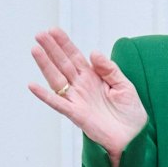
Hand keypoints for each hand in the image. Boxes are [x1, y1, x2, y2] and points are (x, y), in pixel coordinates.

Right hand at [28, 28, 147, 166]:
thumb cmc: (130, 112)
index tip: (53, 30)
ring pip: (57, 79)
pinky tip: (33, 85)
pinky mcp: (76, 114)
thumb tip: (93, 52)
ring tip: (35, 50)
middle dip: (51, 49)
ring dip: (45, 65)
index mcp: (93, 77)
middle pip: (63, 64)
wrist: (134, 136)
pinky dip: (45, 95)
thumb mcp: (124, 85)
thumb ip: (109, 69)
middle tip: (39, 34)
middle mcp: (82, 86)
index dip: (65, 44)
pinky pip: (57, 103)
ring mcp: (77, 99)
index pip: (75, 57)